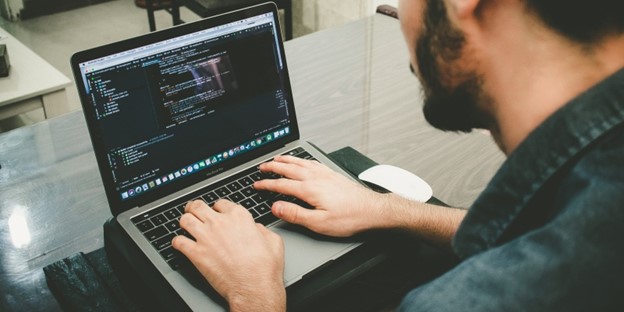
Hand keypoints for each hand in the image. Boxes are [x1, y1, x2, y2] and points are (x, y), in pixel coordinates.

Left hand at [172, 199, 285, 310]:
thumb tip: (256, 228)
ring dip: (184, 222)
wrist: (254, 287)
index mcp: (239, 216)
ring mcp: (206, 237)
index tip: (215, 212)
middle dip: (194, 208)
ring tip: (185, 225)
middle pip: (198, 206)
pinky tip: (180, 244)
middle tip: (193, 212)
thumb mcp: (273, 241)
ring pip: (185, 220)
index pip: (220, 203)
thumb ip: (262, 229)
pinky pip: (178, 241)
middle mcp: (220, 223)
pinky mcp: (196, 253)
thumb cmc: (265, 267)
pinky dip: (177, 242)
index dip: (217, 208)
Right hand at [254, 155, 386, 236]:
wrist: (372, 210)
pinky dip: (302, 159)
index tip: (256, 184)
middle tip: (262, 167)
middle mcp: (316, 178)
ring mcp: (325, 174)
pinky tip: (302, 161)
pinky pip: (312, 162)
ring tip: (277, 158)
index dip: (267, 184)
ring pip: (301, 163)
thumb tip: (277, 207)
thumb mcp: (319, 223)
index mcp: (310, 189)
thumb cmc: (349, 218)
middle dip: (273, 167)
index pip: (282, 184)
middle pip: (289, 168)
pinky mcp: (333, 175)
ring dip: (286, 160)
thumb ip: (296, 214)